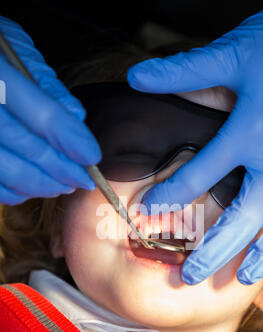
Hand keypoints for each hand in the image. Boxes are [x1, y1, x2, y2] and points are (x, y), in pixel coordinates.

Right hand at [0, 16, 100, 203]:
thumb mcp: (15, 46)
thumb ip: (45, 83)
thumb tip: (75, 116)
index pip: (40, 114)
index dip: (70, 140)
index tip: (91, 156)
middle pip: (25, 148)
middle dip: (60, 169)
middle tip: (83, 179)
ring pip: (6, 171)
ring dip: (39, 185)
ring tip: (62, 185)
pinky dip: (13, 190)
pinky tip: (31, 187)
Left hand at [127, 0, 262, 285]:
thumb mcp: (235, 53)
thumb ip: (186, 71)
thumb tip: (136, 76)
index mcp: (251, 130)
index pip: (201, 173)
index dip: (171, 196)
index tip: (147, 215)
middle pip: (244, 216)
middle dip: (215, 251)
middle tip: (190, 276)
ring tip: (244, 278)